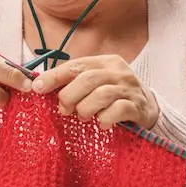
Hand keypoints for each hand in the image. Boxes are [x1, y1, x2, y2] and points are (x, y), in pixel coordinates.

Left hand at [31, 55, 158, 129]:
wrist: (148, 108)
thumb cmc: (113, 95)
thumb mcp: (96, 83)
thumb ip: (74, 81)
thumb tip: (40, 84)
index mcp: (105, 62)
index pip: (75, 66)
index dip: (54, 76)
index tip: (37, 88)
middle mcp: (118, 72)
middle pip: (88, 79)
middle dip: (70, 96)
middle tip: (65, 110)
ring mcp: (130, 89)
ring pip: (102, 94)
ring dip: (86, 109)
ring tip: (83, 116)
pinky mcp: (138, 107)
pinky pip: (118, 111)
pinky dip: (105, 119)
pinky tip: (102, 124)